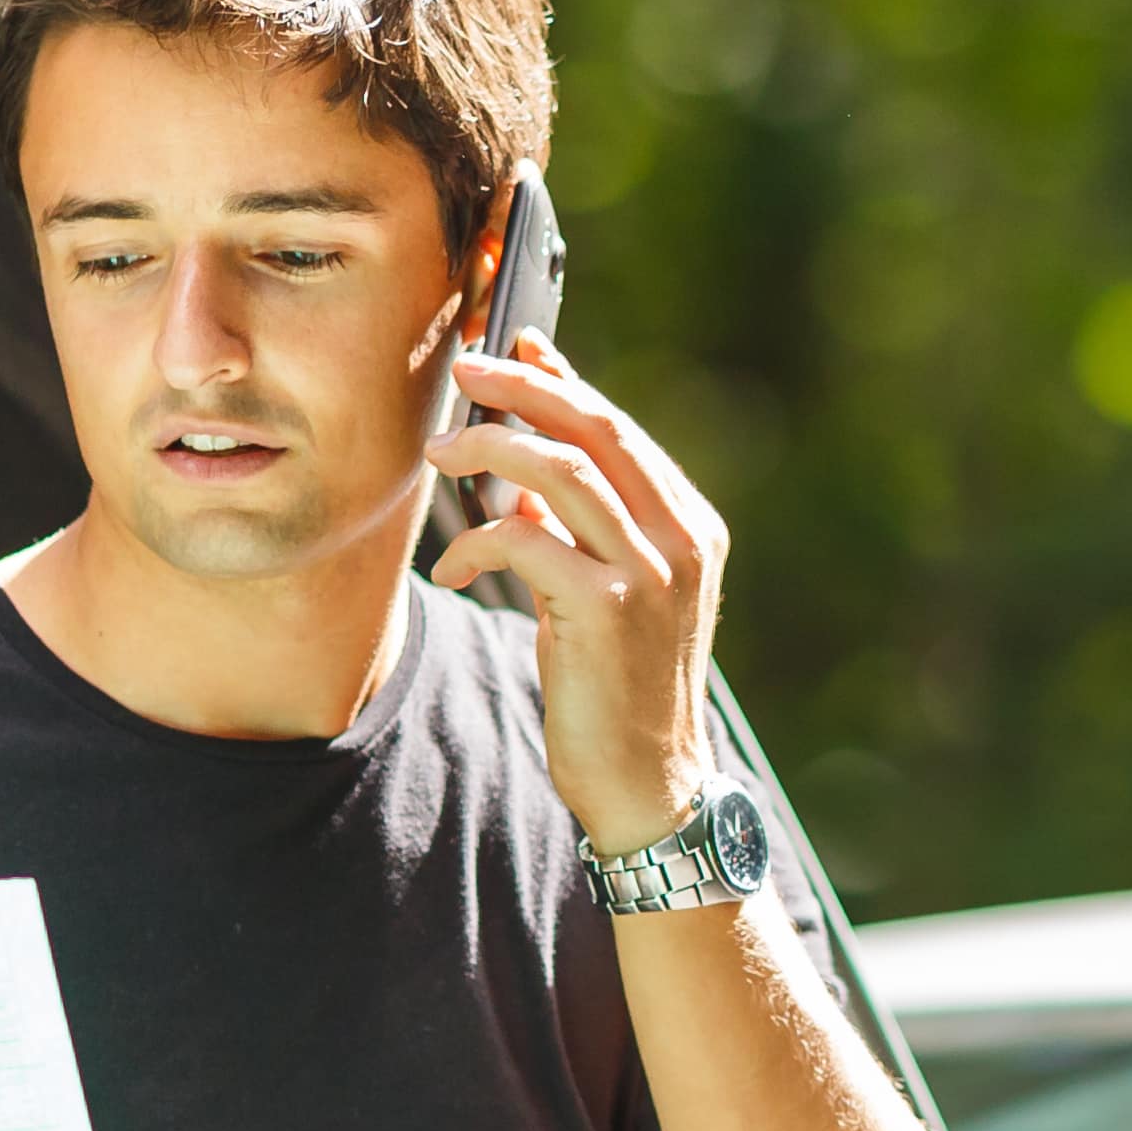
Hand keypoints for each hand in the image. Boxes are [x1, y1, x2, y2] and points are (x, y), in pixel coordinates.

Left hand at [427, 335, 724, 860]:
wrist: (647, 784)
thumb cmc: (618, 688)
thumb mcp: (604, 594)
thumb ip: (576, 530)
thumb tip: (519, 470)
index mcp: (691, 527)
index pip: (621, 429)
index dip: (561, 381)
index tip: (513, 346)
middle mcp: (682, 541)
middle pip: (597, 429)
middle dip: (524, 389)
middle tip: (465, 370)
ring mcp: (652, 574)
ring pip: (563, 471)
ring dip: (491, 450)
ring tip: (440, 454)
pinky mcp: (610, 610)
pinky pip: (527, 540)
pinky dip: (479, 540)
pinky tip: (455, 566)